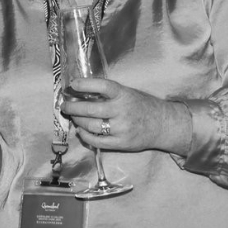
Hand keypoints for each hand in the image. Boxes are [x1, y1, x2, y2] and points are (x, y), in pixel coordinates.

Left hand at [59, 77, 178, 152]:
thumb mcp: (128, 93)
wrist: (162, 124)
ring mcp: (121, 128)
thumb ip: (109, 94)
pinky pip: (96, 141)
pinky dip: (84, 136)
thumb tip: (81, 92)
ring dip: (77, 121)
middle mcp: (122, 111)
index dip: (85, 84)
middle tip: (64, 105)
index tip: (72, 84)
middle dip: (73, 107)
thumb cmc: (142, 106)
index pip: (103, 86)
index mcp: (124, 95)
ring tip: (72, 116)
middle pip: (90, 109)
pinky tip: (81, 130)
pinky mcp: (120, 143)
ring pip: (90, 126)